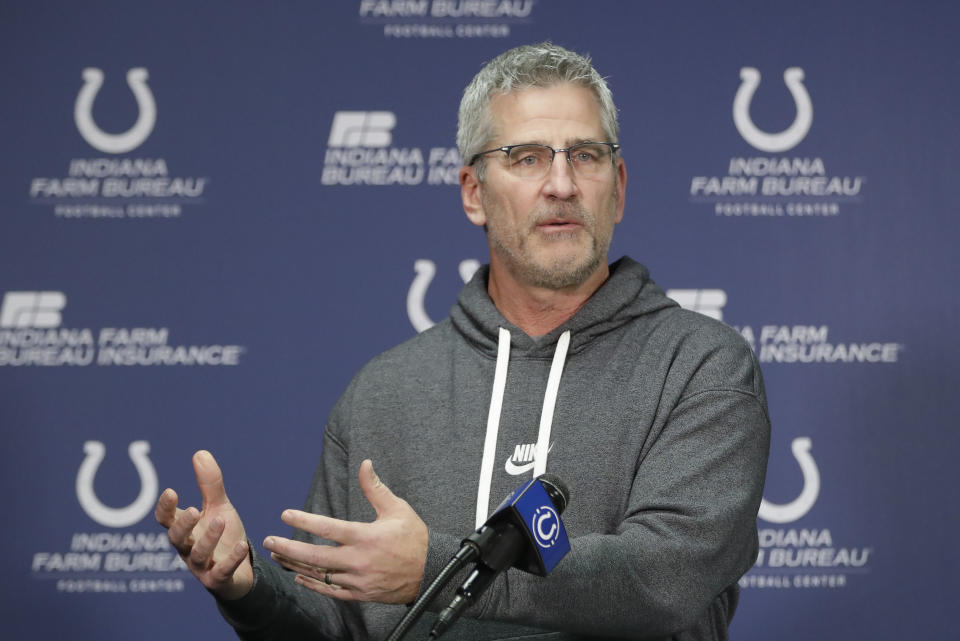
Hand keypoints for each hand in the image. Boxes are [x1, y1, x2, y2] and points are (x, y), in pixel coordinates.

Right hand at [155, 450, 253, 599]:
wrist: (242, 570)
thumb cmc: (224, 535)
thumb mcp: (219, 507)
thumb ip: (209, 484)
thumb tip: (200, 453)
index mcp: (186, 530)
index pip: (166, 520)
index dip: (165, 508)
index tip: (171, 492)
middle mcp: (189, 548)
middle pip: (177, 539)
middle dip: (183, 525)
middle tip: (194, 510)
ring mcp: (203, 566)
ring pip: (198, 555)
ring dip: (208, 538)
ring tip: (221, 519)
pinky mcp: (219, 579)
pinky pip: (221, 572)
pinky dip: (231, 559)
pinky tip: (241, 546)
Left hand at [264, 459, 427, 603]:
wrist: (431, 572)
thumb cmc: (414, 537)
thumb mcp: (397, 508)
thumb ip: (375, 488)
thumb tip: (365, 463)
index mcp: (366, 537)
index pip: (328, 528)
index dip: (304, 521)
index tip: (285, 514)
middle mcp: (358, 560)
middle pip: (315, 556)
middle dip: (288, 548)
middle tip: (268, 540)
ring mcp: (358, 580)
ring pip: (319, 574)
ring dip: (295, 565)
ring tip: (277, 556)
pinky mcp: (360, 594)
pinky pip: (330, 591)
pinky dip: (313, 584)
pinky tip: (300, 577)